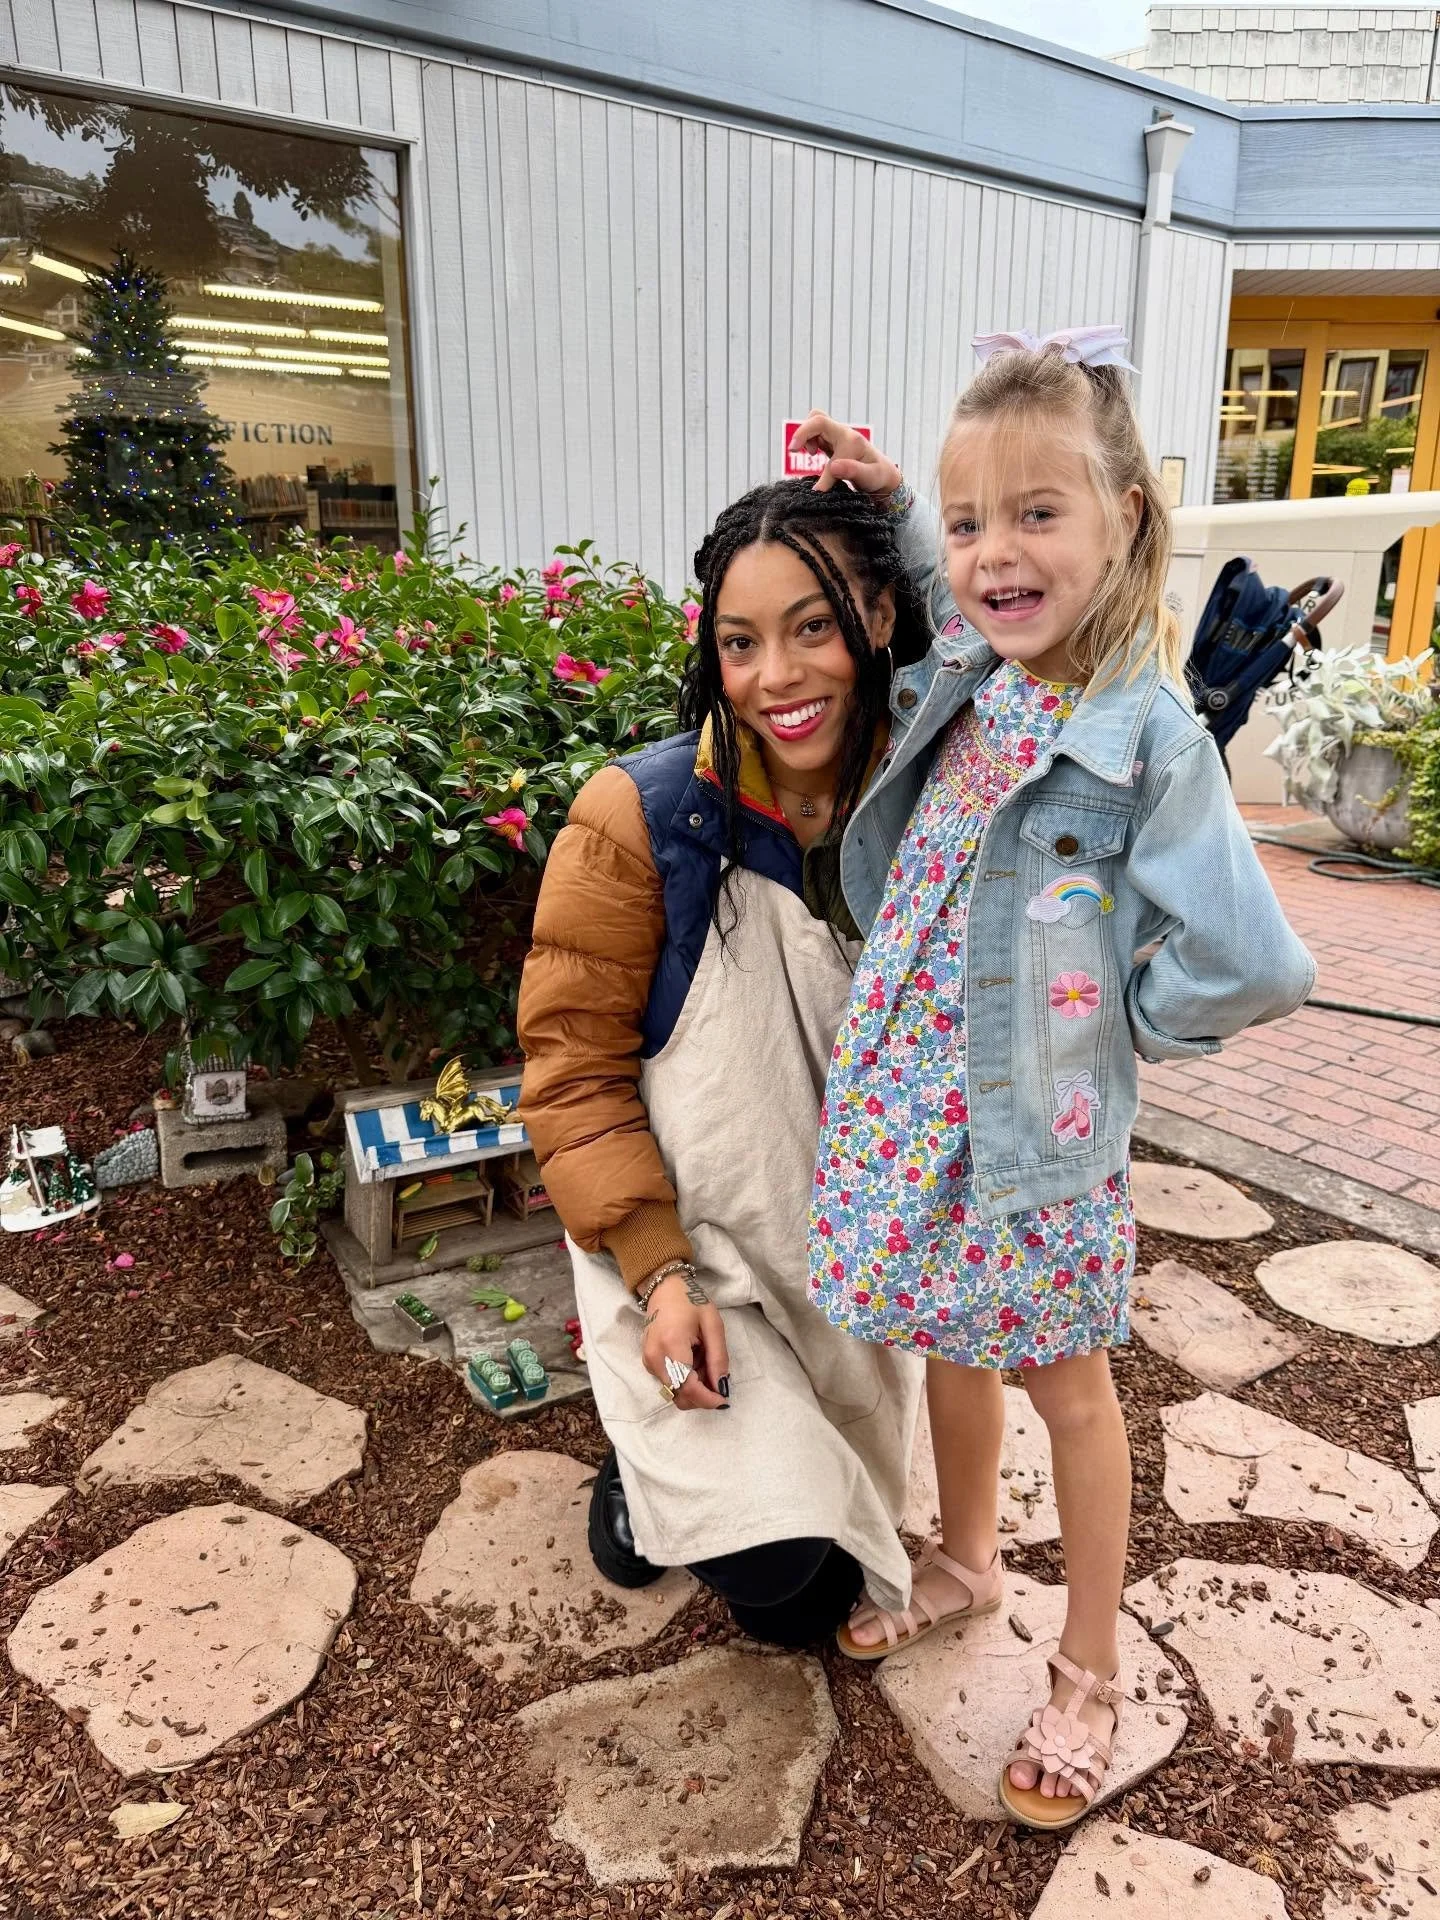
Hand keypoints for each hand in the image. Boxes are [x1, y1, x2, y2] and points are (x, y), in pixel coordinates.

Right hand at [640, 1270, 729, 1410]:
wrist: (664, 1289)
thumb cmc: (691, 1302)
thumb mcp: (713, 1325)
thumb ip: (718, 1358)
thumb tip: (721, 1388)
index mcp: (671, 1345)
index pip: (687, 1387)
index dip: (707, 1399)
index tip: (724, 1399)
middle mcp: (655, 1358)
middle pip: (680, 1395)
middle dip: (702, 1392)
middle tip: (715, 1370)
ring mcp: (648, 1362)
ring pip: (675, 1391)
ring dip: (695, 1386)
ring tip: (703, 1359)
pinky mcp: (648, 1364)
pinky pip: (670, 1383)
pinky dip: (685, 1380)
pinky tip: (693, 1359)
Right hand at [787, 411, 903, 495]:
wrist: (883, 475)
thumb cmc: (878, 476)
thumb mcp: (871, 477)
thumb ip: (853, 471)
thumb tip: (833, 467)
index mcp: (850, 439)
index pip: (823, 430)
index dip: (807, 440)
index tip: (807, 472)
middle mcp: (843, 433)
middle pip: (817, 418)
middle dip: (802, 432)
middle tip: (793, 450)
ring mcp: (837, 437)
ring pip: (815, 423)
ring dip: (805, 436)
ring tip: (810, 453)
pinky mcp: (832, 443)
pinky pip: (816, 433)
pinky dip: (808, 440)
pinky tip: (813, 453)